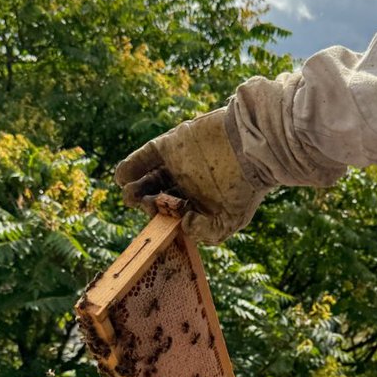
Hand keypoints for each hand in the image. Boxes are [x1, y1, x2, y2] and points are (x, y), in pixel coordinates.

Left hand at [114, 108, 266, 244]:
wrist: (254, 147)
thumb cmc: (247, 185)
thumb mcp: (232, 219)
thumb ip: (208, 232)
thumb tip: (182, 225)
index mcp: (200, 203)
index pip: (172, 214)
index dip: (161, 219)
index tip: (156, 222)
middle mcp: (187, 184)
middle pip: (157, 196)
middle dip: (144, 203)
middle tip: (139, 204)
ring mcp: (178, 164)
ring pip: (149, 178)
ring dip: (135, 187)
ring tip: (128, 194)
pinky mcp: (172, 144)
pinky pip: (146, 156)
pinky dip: (132, 165)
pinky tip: (122, 177)